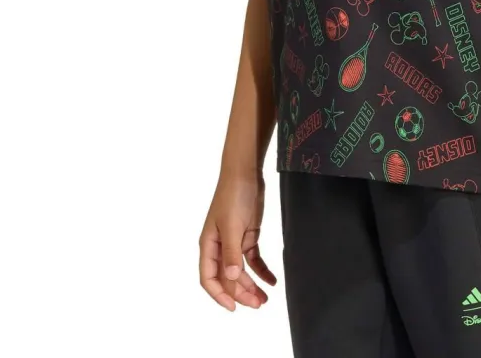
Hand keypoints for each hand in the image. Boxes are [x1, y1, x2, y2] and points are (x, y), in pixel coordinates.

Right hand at [198, 172, 277, 311]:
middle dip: (240, 293)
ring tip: (264, 299)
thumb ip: (232, 253)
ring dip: (251, 285)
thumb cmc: (233, 196)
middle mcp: (219, 246)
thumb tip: (232, 278)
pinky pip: (253, 258)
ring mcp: (234, 241)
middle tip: (257, 304)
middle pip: (228, 277)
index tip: (234, 307)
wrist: (246, 173)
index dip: (219, 294)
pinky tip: (271, 280)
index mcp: (209, 245)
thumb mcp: (232, 225)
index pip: (209, 278)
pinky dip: (261, 270)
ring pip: (241, 271)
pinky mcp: (247, 235)